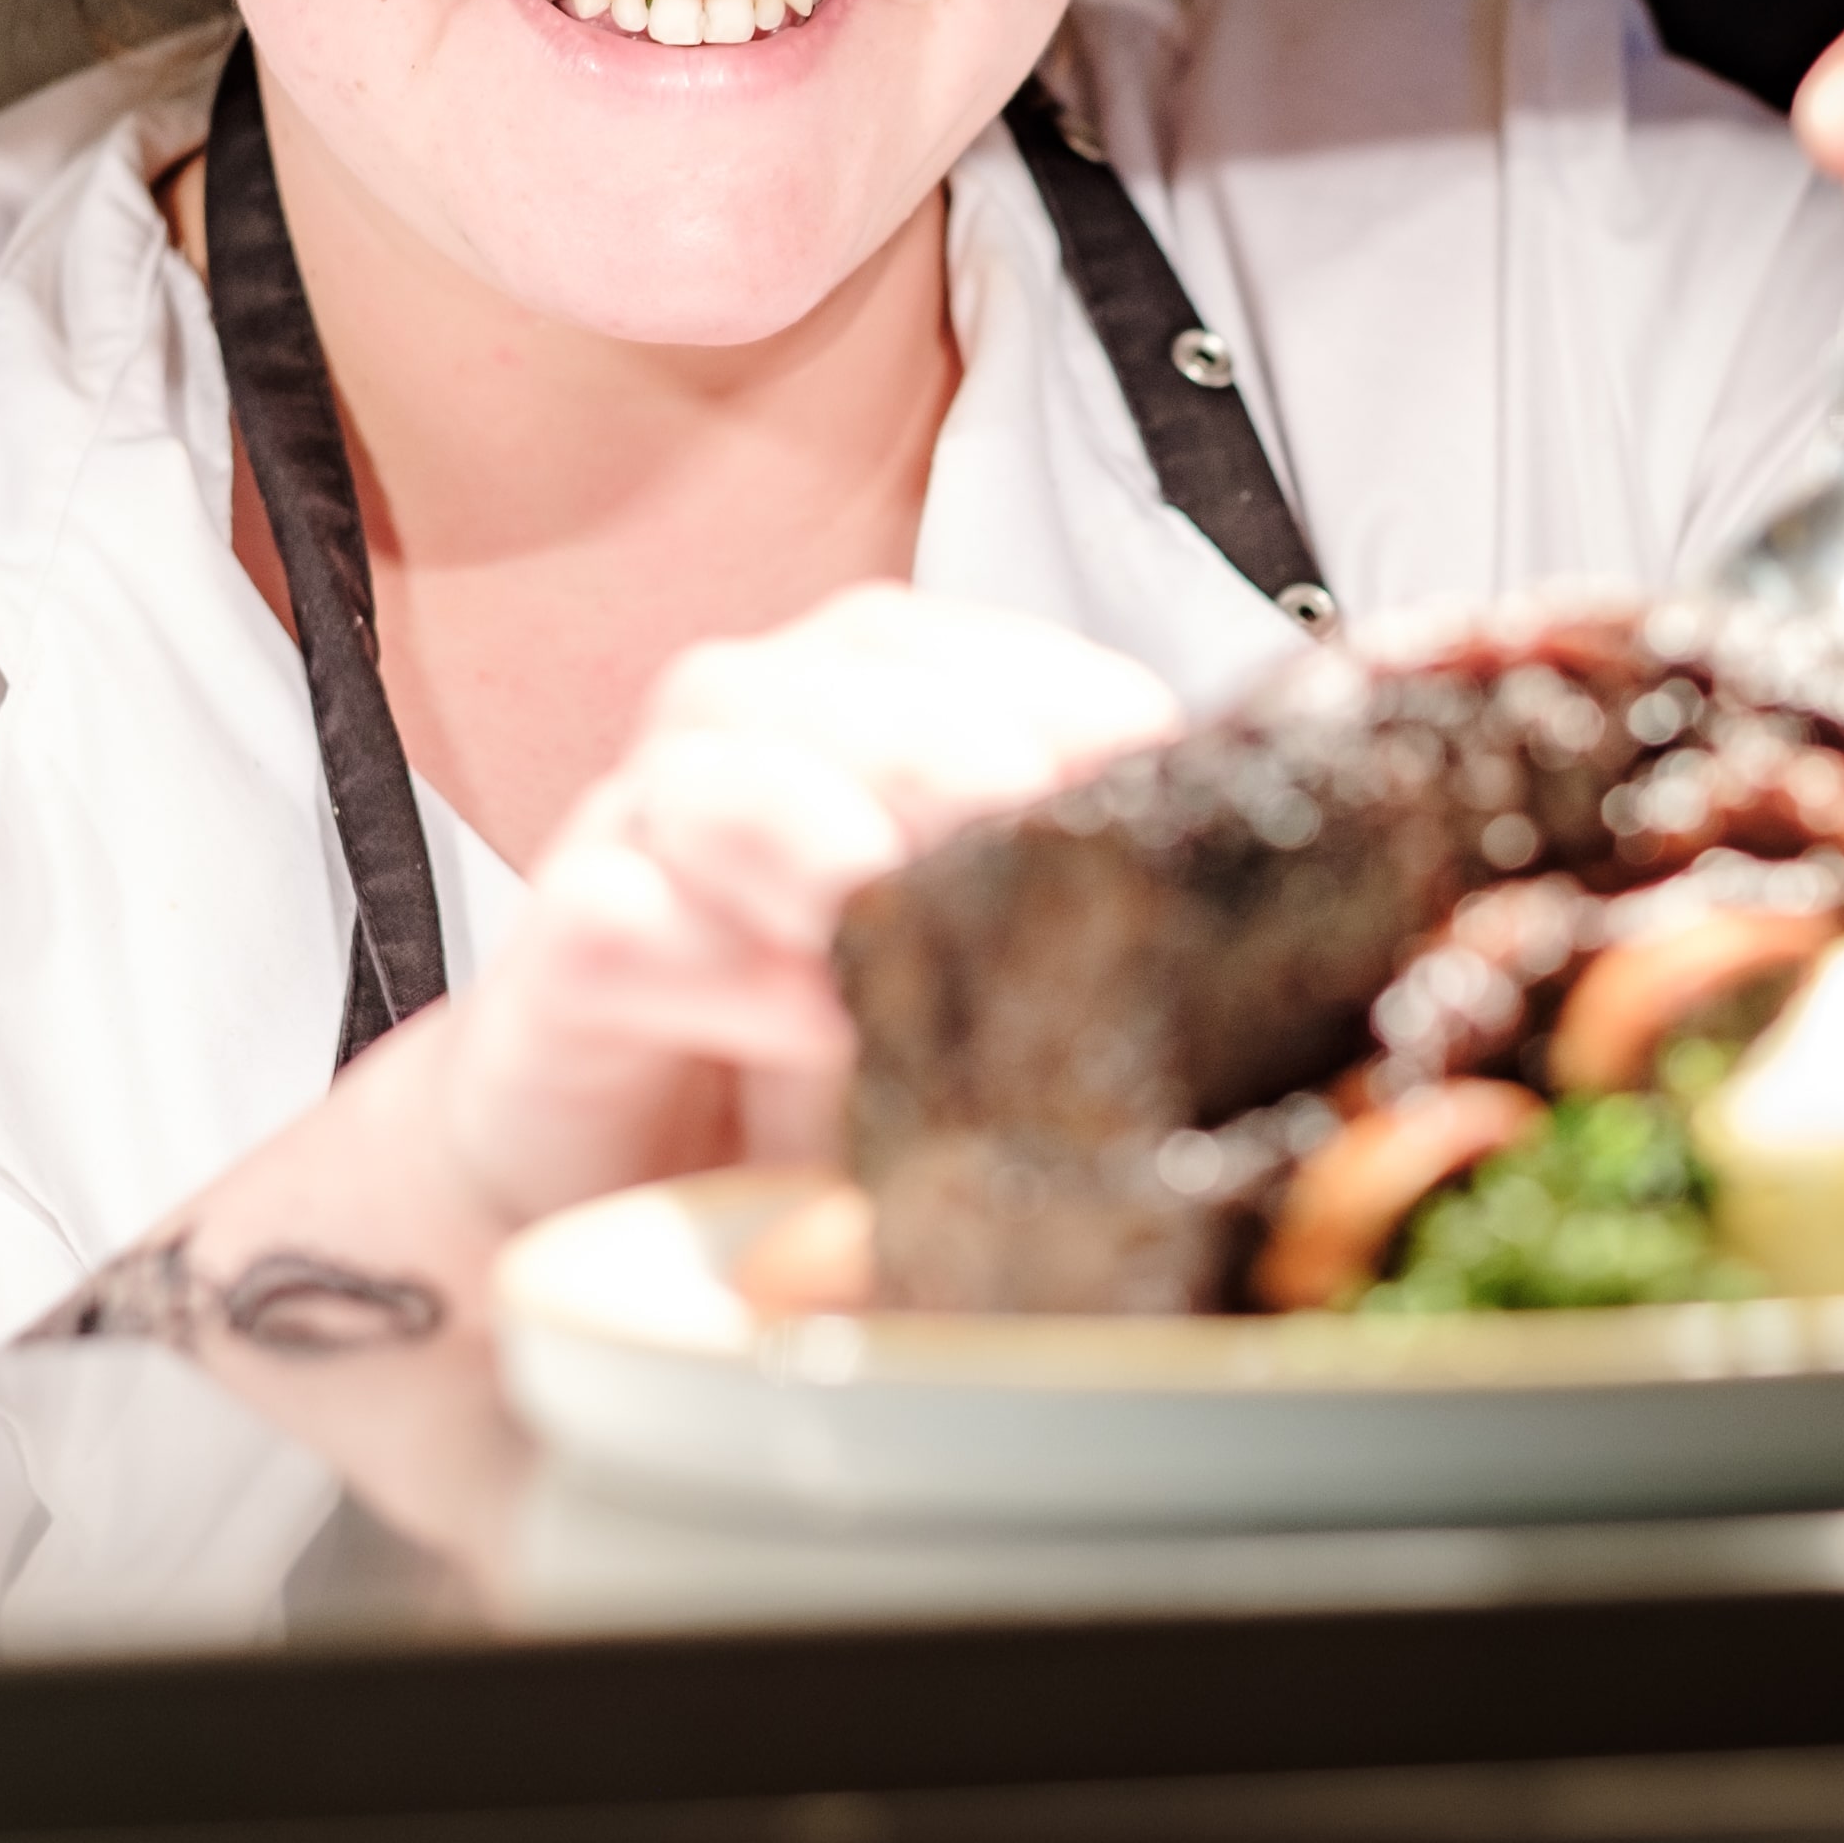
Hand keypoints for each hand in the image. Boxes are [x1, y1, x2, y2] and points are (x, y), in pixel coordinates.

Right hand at [417, 583, 1179, 1229]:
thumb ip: (1098, 940)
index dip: (1068, 696)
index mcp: (882, 718)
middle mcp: (758, 746)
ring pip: (710, 761)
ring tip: (883, 898)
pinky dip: (716, 965)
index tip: (1150, 758)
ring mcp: (644, 845)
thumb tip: (1285, 912)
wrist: (631, 1186)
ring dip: (811, 817)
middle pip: (841, 681)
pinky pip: (618, 926)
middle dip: (942, 741)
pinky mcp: (558, 968)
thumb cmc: (837, 1071)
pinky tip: (808, 1019)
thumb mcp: (990, 998)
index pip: (978, 655)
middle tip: (1018, 816)